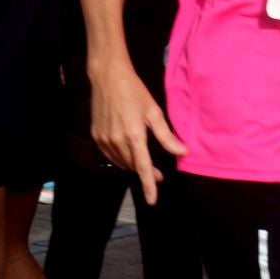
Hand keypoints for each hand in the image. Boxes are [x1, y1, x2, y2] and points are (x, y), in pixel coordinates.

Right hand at [89, 63, 185, 204]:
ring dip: (133, 165)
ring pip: (121, 162)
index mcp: (135, 135)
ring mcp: (104, 139)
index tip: (152, 200)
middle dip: (146, 172)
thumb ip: (167, 136)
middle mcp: (117, 140)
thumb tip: (183, 152)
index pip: (143, 167)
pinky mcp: (96, 136)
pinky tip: (127, 151)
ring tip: (143, 159)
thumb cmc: (134, 91)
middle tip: (159, 173)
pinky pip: (110, 155)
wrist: (107, 78)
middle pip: (133, 166)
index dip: (148, 185)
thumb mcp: (154, 112)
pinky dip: (120, 157)